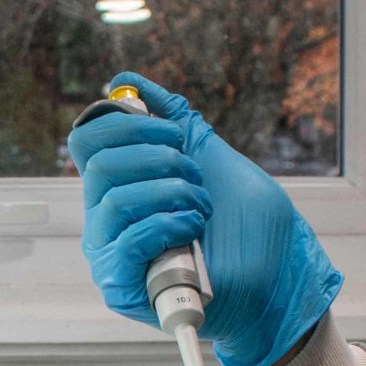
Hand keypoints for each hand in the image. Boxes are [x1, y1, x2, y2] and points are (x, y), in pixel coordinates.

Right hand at [66, 73, 342, 365]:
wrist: (277, 280)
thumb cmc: (248, 227)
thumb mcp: (212, 157)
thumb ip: (172, 119)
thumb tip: (126, 80)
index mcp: (119, 186)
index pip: (88, 140)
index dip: (128, 123)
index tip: (174, 133)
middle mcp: (106, 217)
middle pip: (98, 163)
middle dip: (158, 158)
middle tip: (195, 176)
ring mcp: (111, 252)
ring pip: (113, 199)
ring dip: (172, 194)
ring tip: (202, 209)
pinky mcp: (122, 285)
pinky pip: (126, 241)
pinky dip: (168, 225)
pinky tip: (194, 231)